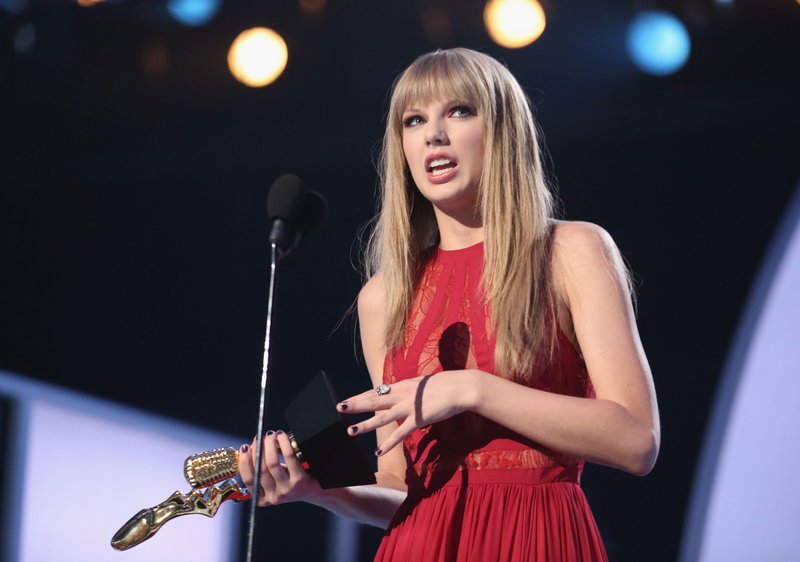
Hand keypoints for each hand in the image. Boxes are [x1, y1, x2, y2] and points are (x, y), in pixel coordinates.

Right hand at [238, 430, 321, 506]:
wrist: (313, 490)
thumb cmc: (290, 481)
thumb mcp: (272, 481)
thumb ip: (260, 471)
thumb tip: (248, 450)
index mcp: (263, 499)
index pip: (248, 480)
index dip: (244, 462)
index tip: (245, 448)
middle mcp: (274, 497)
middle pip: (260, 470)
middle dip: (257, 450)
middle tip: (259, 438)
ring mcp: (286, 490)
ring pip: (272, 463)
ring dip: (269, 444)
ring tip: (270, 435)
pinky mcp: (299, 480)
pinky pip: (288, 457)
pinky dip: (283, 443)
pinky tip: (281, 436)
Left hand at [337, 370, 480, 455]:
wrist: (461, 387)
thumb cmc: (446, 385)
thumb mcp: (423, 384)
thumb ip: (411, 389)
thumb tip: (403, 392)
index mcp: (403, 386)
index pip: (377, 391)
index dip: (361, 396)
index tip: (348, 399)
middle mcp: (402, 395)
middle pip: (375, 400)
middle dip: (356, 404)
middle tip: (339, 407)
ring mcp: (410, 407)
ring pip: (383, 417)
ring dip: (366, 425)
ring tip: (351, 431)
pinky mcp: (419, 419)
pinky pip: (401, 433)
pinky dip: (389, 443)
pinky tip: (378, 450)